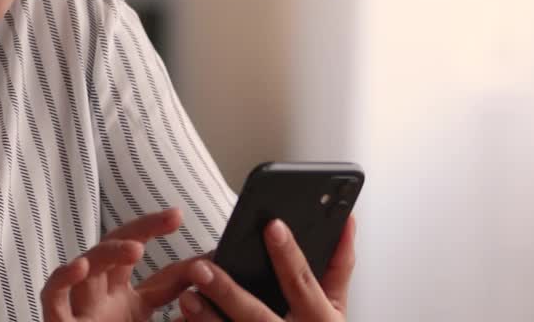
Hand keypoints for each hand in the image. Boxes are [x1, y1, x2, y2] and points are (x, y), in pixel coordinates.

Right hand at [41, 208, 208, 321]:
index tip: (197, 227)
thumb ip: (182, 307)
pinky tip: (81, 266)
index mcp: (126, 301)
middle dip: (143, 229)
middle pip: (116, 249)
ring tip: (137, 249)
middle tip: (173, 218)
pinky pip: (52, 297)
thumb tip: (212, 276)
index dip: (175, 248)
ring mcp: (79, 311)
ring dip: (109, 252)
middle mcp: (102, 299)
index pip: (153, 267)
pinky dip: (62, 278)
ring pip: (86, 266)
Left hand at [175, 215, 356, 321]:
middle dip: (228, 292)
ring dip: (208, 320)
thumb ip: (338, 264)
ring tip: (187, 297)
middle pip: (257, 315)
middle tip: (201, 267)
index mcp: (320, 319)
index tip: (272, 226)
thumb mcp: (335, 305)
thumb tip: (346, 221)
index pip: (302, 282)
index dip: (289, 254)